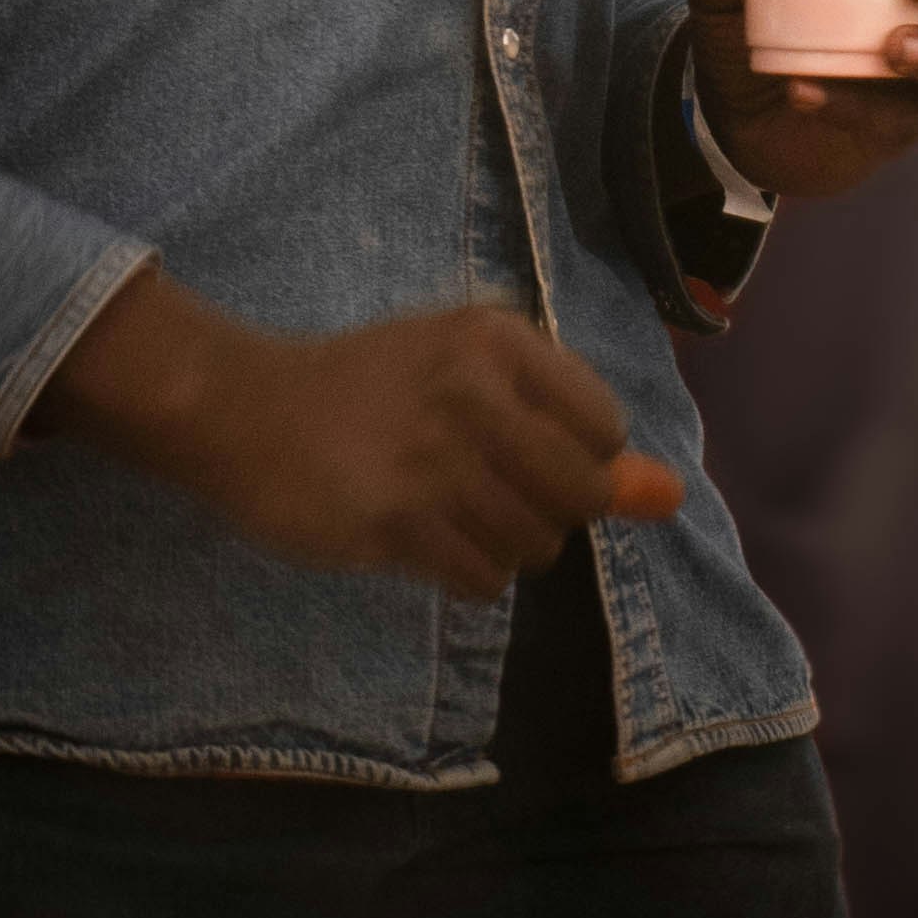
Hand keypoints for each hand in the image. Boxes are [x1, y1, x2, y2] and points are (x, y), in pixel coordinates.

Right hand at [32, 267, 682, 602]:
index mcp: (496, 338)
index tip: (523, 448)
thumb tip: (671, 498)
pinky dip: (467, 573)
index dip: (577, 457)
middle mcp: (473, 389)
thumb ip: (575, 436)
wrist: (247, 410)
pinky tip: (426, 538)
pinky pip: (484, 579)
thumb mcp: (473, 379)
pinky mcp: (396, 520)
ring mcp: (435, 458)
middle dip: (550, 510)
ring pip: (536, 545)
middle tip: (490, 489)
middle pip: (581, 494)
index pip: (605, 427)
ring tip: (450, 511)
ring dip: (504, 545)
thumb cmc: (371, 388)